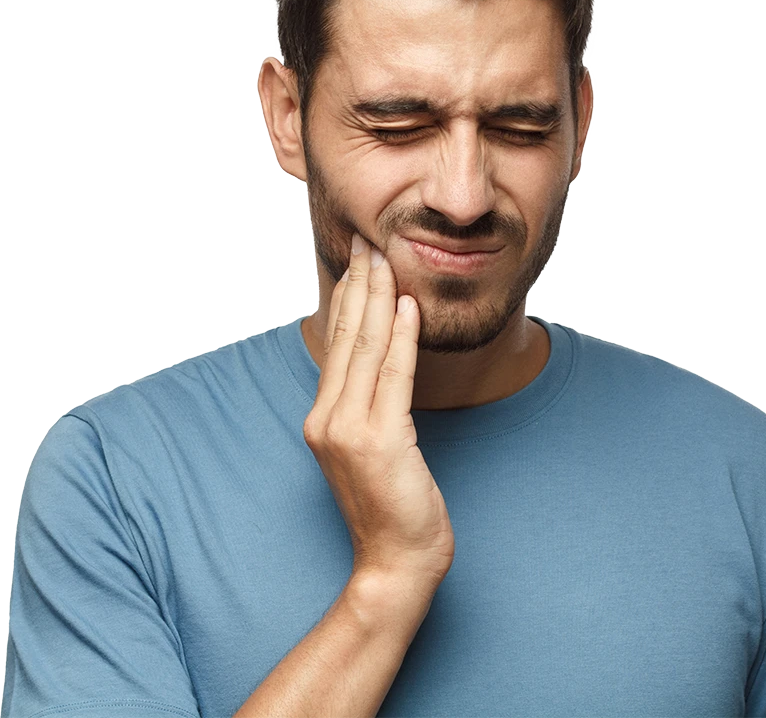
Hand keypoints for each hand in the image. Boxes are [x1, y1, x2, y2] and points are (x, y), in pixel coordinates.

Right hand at [303, 233, 454, 588]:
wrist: (394, 561)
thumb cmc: (389, 505)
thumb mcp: (367, 447)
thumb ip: (364, 405)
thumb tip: (378, 359)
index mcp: (322, 417)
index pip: (336, 344)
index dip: (348, 298)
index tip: (357, 261)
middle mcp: (327, 418)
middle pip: (347, 337)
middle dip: (359, 285)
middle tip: (367, 242)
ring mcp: (350, 430)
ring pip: (367, 349)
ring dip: (378, 299)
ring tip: (384, 259)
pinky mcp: (380, 440)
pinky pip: (393, 376)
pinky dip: (401, 337)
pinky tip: (406, 305)